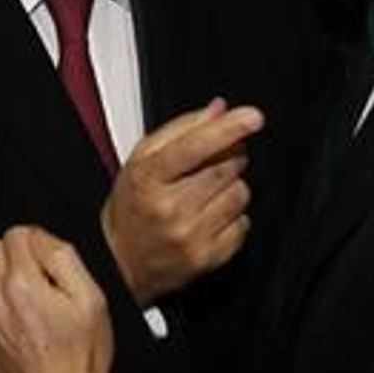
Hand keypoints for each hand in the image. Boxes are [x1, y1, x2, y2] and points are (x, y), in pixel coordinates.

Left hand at [0, 225, 114, 372]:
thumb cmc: (81, 356)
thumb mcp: (91, 298)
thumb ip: (64, 258)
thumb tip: (41, 239)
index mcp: (26, 285)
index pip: (19, 235)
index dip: (35, 241)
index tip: (44, 255)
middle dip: (13, 252)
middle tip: (33, 271)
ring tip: (6, 278)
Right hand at [101, 99, 264, 304]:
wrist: (121, 262)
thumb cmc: (133, 205)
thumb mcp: (142, 159)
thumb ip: (181, 129)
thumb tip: (219, 111)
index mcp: (148, 178)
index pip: (193, 147)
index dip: (227, 129)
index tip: (252, 117)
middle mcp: (168, 209)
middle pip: (225, 168)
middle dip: (231, 156)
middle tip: (216, 159)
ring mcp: (189, 236)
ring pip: (239, 194)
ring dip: (232, 186)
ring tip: (207, 193)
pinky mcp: (207, 258)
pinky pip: (243, 224)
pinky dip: (234, 216)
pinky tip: (211, 217)